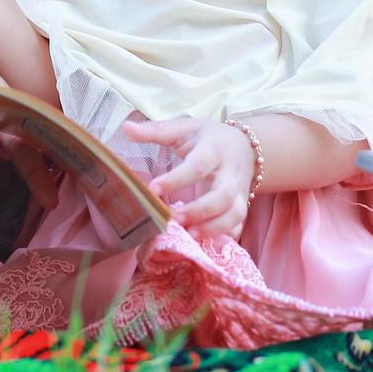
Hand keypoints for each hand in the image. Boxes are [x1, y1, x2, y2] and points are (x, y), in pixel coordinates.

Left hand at [125, 117, 255, 238]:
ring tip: (190, 236)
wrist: (246, 146)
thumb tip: (126, 127)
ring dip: (214, 227)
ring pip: (235, 213)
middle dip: (200, 210)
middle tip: (175, 219)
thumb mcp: (184, 129)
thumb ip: (155, 130)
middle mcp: (230, 173)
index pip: (197, 166)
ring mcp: (239, 192)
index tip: (153, 190)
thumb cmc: (207, 138)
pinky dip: (226, 236)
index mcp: (213, 150)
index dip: (176, 179)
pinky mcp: (242, 206)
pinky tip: (206, 244)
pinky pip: (239, 225)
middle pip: (223, 195)